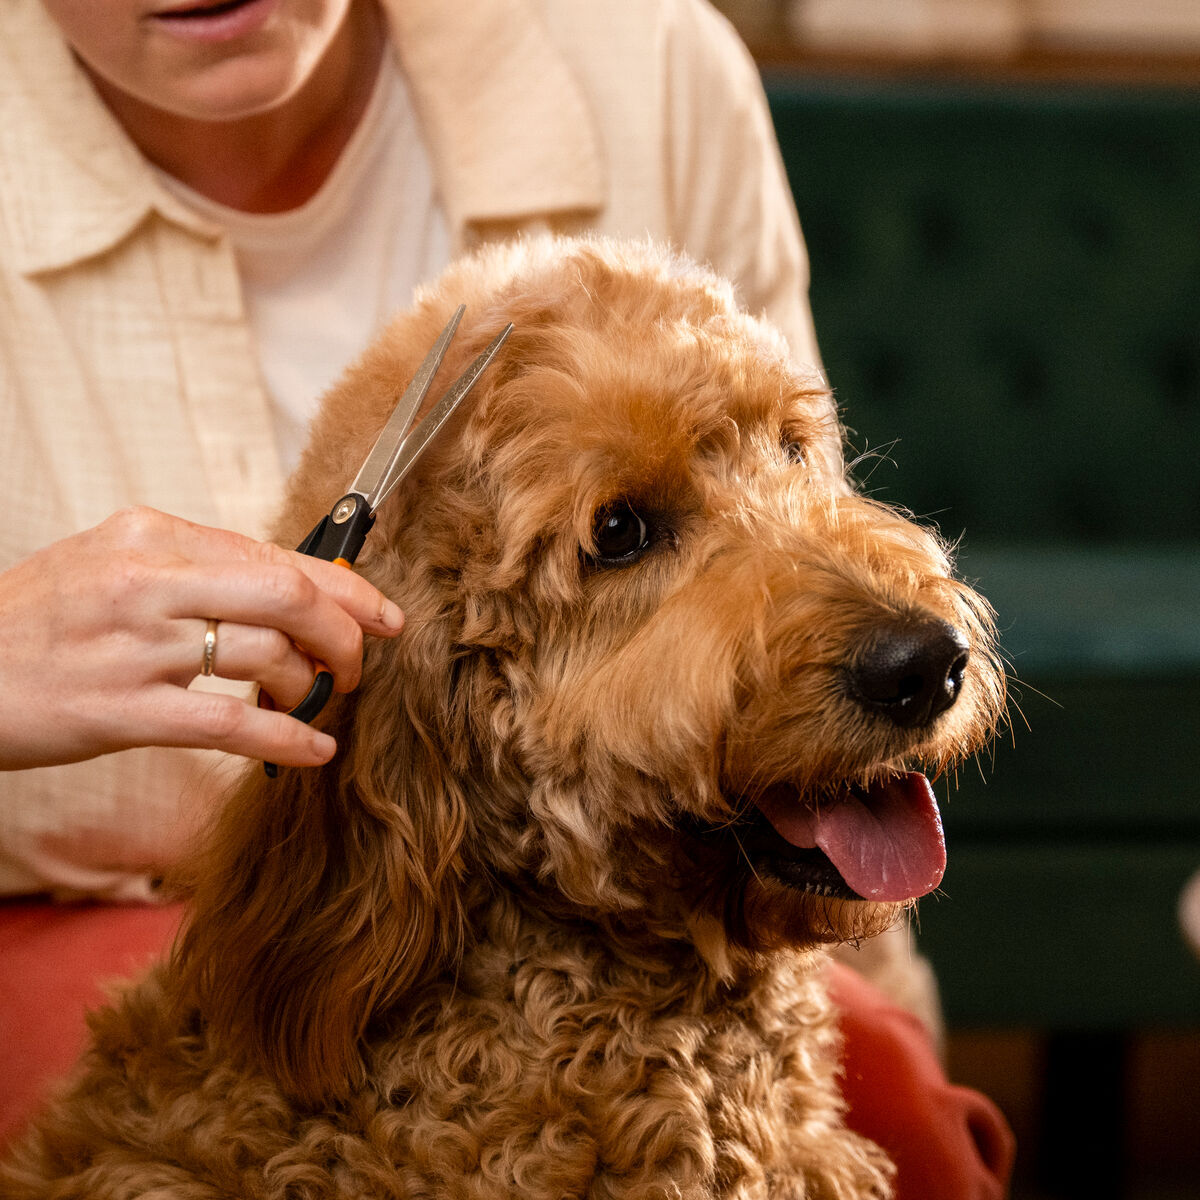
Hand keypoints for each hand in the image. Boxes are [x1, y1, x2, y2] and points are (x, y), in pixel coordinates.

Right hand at [0, 508, 404, 769]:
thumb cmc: (41, 619)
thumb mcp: (111, 564)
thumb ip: (196, 568)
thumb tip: (290, 591)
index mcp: (152, 535)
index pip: (276, 554)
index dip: (347, 586)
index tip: (384, 613)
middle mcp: (147, 580)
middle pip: (289, 596)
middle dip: (343, 633)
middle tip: (356, 664)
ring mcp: (134, 646)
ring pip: (266, 656)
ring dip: (311, 685)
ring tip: (317, 701)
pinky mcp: (120, 711)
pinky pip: (229, 725)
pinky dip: (285, 740)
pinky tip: (315, 751)